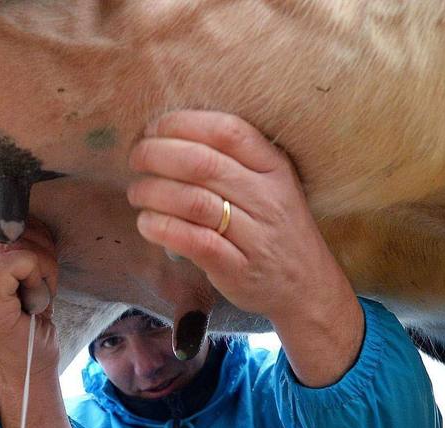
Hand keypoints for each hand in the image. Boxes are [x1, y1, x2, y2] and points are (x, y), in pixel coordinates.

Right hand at [0, 206, 60, 378]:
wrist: (29, 361)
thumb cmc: (24, 311)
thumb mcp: (11, 263)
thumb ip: (5, 232)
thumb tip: (15, 197)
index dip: (20, 230)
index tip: (26, 264)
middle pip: (3, 225)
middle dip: (37, 249)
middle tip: (35, 282)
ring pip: (15, 243)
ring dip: (43, 267)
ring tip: (33, 294)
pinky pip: (14, 259)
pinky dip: (39, 275)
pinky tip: (34, 300)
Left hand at [127, 110, 357, 324]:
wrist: (308, 286)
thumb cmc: (275, 229)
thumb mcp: (271, 185)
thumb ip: (232, 161)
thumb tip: (167, 138)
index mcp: (275, 167)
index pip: (226, 131)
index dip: (181, 124)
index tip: (153, 130)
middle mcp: (268, 198)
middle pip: (203, 164)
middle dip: (157, 155)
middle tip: (136, 160)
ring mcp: (256, 236)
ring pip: (195, 202)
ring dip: (154, 193)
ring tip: (137, 193)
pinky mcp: (240, 270)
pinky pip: (195, 242)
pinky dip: (164, 229)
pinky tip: (147, 223)